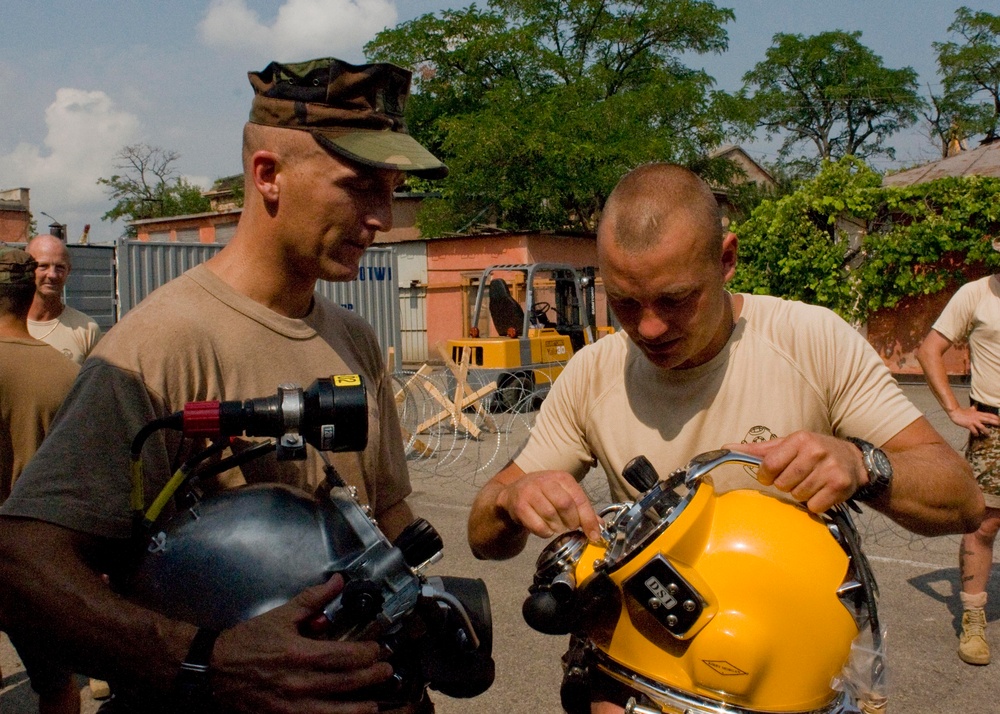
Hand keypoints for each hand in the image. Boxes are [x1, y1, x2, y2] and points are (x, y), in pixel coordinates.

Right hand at [211, 574, 392, 713]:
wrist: (213, 669)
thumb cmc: (247, 642)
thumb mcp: (280, 616)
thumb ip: (312, 600)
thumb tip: (337, 582)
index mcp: (301, 654)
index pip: (347, 656)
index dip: (368, 653)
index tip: (379, 650)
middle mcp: (300, 683)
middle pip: (348, 683)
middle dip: (372, 677)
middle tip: (386, 671)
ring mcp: (291, 707)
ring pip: (336, 712)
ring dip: (360, 707)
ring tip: (374, 703)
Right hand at [494, 470, 602, 541]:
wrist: (513, 494)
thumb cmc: (543, 496)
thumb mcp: (564, 496)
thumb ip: (582, 510)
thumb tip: (600, 526)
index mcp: (562, 478)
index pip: (579, 499)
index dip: (588, 519)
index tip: (594, 536)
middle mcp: (545, 481)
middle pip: (565, 505)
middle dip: (571, 522)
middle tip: (570, 528)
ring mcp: (530, 491)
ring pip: (551, 515)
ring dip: (557, 527)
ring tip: (557, 528)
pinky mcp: (519, 505)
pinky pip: (537, 525)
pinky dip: (545, 532)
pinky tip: (545, 530)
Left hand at [724, 432, 866, 513]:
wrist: (854, 460)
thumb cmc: (814, 451)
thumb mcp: (788, 444)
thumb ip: (758, 450)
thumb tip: (725, 448)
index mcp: (799, 439)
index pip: (769, 465)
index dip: (766, 475)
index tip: (771, 475)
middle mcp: (815, 451)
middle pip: (783, 483)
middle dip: (785, 485)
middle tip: (796, 478)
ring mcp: (829, 469)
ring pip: (797, 495)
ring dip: (800, 494)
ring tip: (810, 483)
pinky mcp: (840, 486)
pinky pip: (814, 506)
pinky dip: (814, 503)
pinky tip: (821, 492)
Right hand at [947, 406, 999, 436]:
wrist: (955, 413)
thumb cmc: (963, 412)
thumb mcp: (970, 409)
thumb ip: (974, 408)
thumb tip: (974, 406)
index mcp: (979, 413)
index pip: (989, 415)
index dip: (996, 417)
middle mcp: (978, 417)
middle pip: (988, 420)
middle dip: (995, 422)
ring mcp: (973, 421)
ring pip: (982, 426)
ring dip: (986, 431)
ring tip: (988, 434)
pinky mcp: (968, 425)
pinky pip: (974, 430)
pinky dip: (976, 433)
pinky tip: (977, 435)